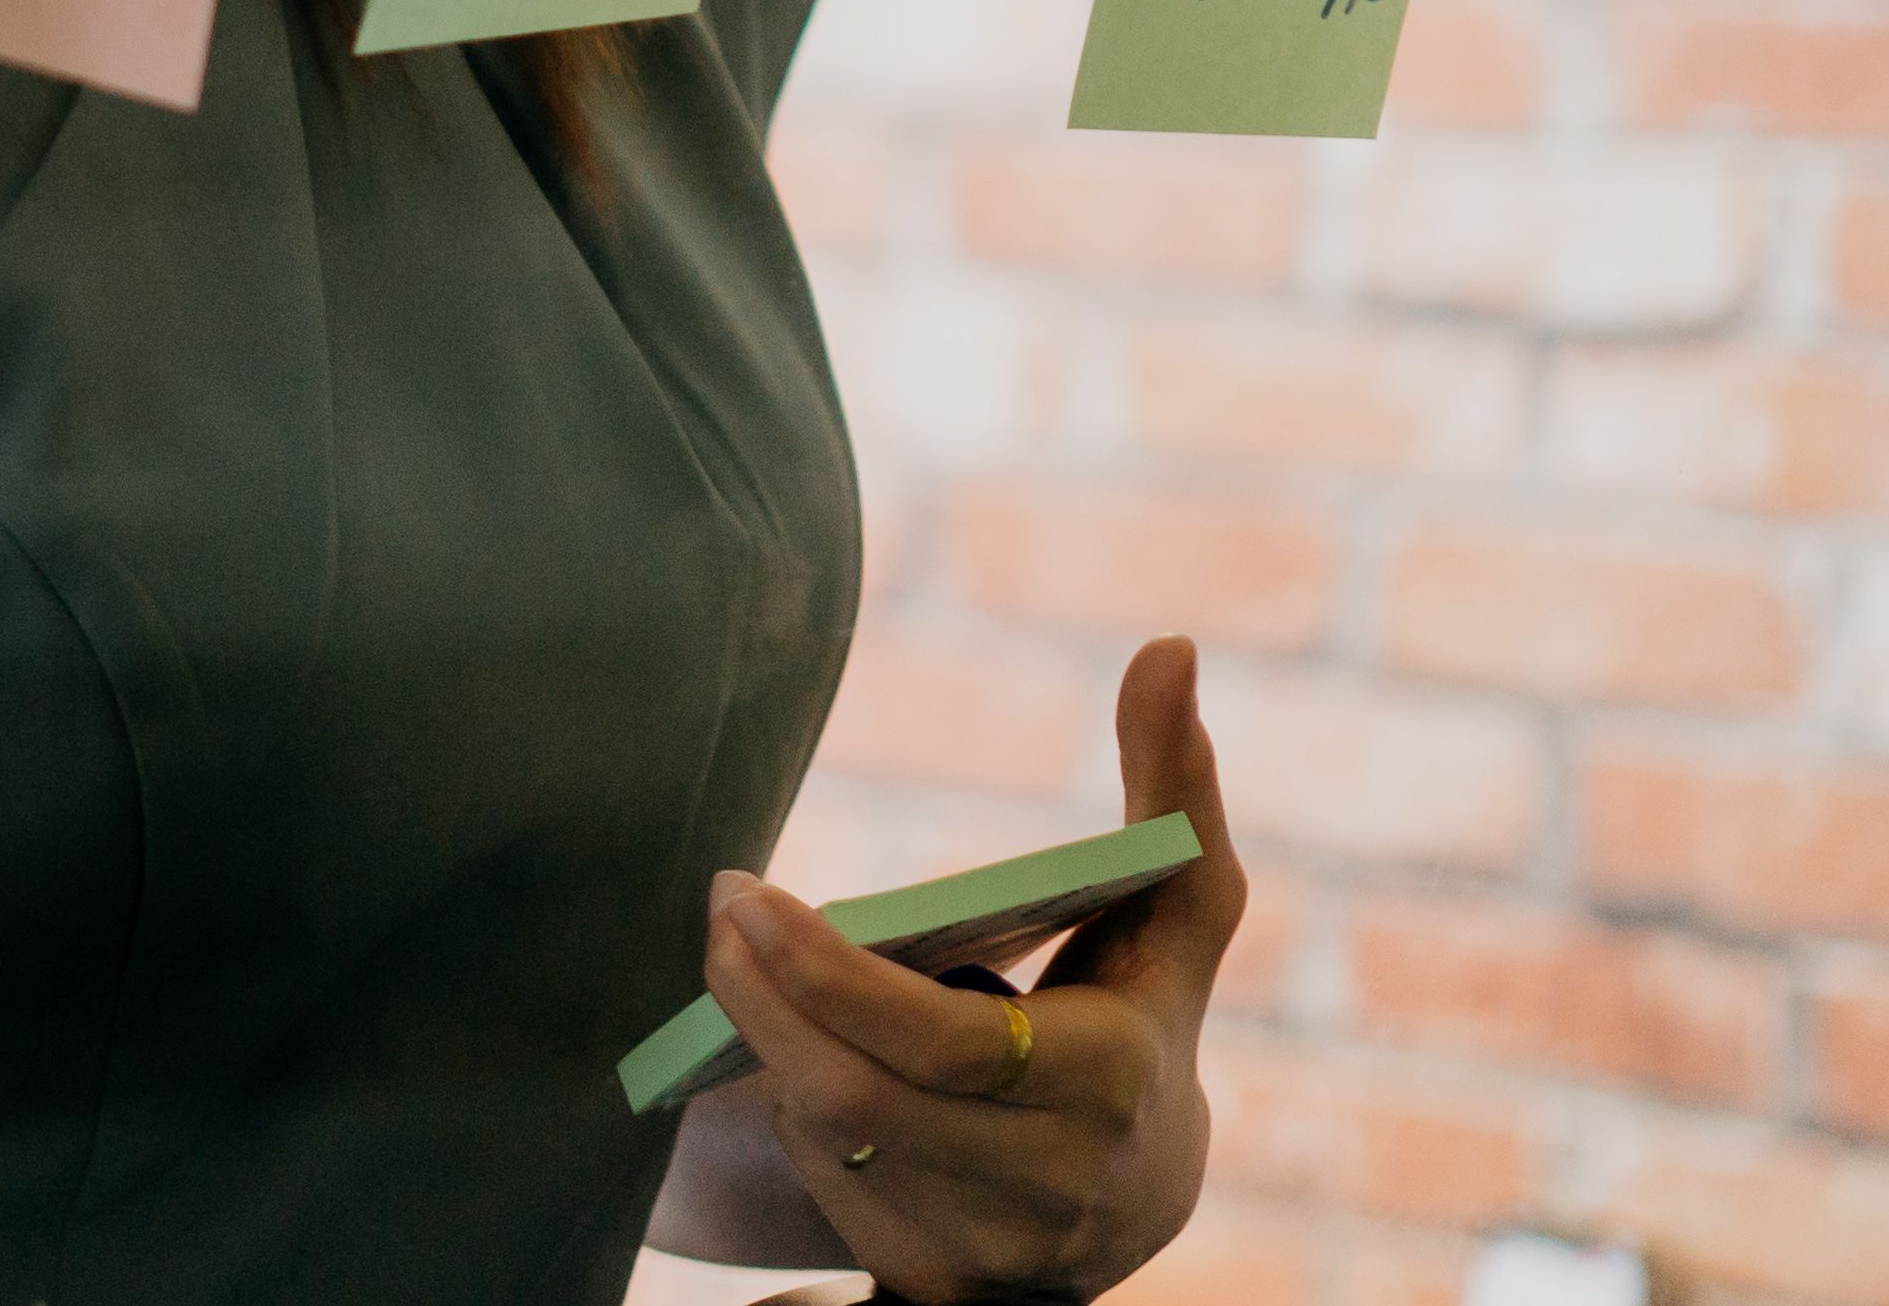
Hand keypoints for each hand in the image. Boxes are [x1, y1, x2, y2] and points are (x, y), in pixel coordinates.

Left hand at [693, 636, 1245, 1299]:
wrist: (1140, 1196)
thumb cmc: (1139, 1011)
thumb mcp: (1174, 909)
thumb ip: (1171, 785)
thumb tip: (1169, 646)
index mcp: (1111, 1082)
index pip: (944, 1042)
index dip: (826, 975)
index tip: (741, 893)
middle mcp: (1057, 1184)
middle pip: (857, 1094)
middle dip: (761, 999)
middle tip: (714, 911)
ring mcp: (994, 1250)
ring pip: (830, 1140)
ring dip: (769, 1050)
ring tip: (746, 969)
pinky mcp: (935, 1288)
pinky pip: (825, 1193)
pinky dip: (794, 1118)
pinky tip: (792, 1059)